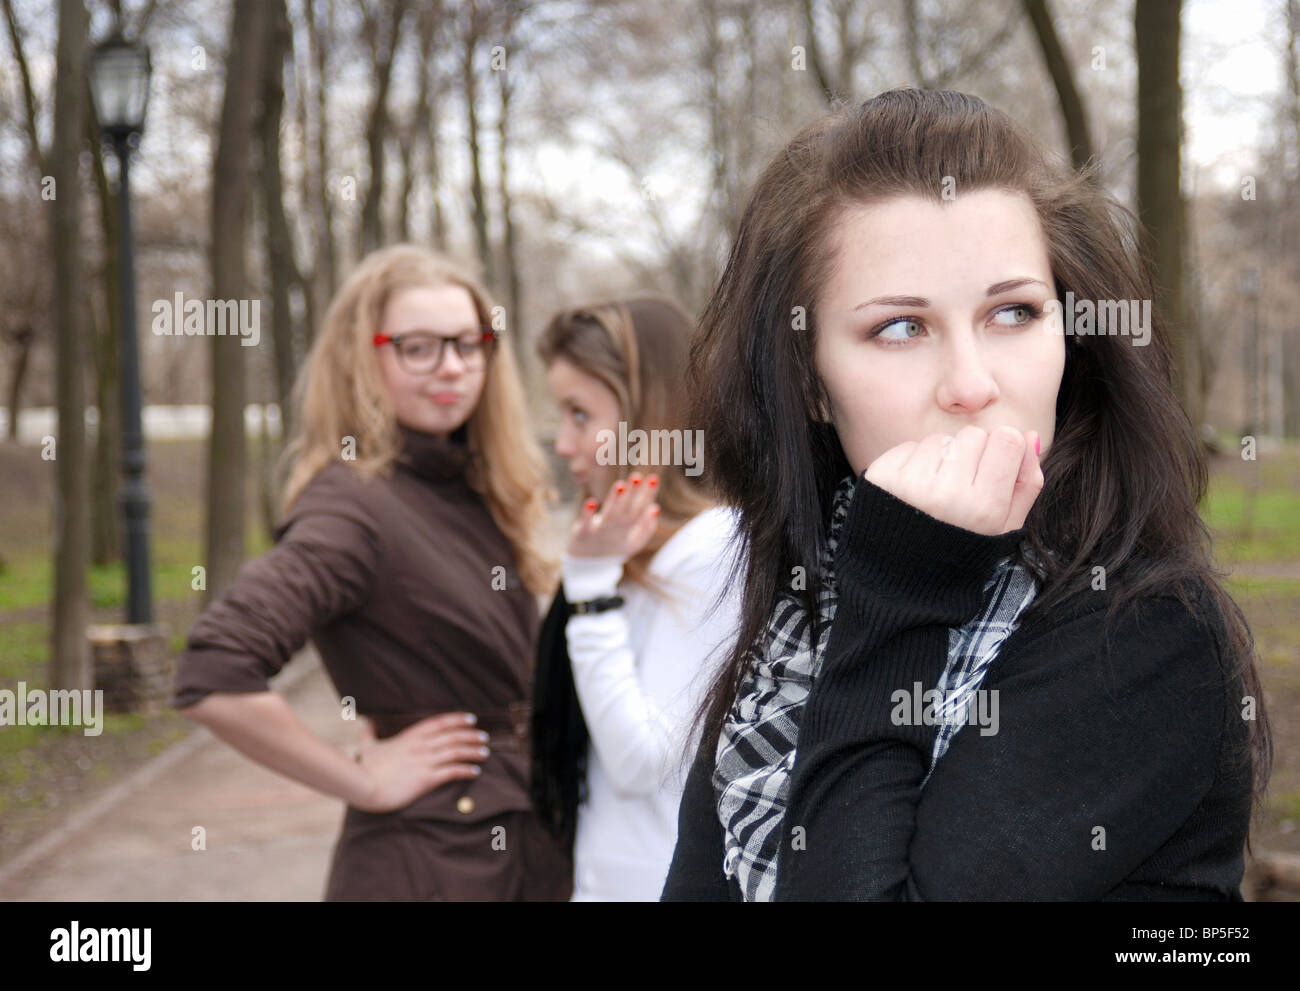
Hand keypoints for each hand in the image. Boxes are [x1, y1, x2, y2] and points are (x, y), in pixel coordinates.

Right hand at [351, 712, 488, 812]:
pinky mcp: (426, 779)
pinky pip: (451, 772)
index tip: (471, 719)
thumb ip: (369, 734)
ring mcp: (424, 762)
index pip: (439, 723)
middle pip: (452, 736)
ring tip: (485, 753)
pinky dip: (466, 771)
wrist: (364, 786)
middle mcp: (420, 746)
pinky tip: (475, 772)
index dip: (457, 719)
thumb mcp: (367, 747)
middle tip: (484, 737)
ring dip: (473, 751)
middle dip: (471, 736)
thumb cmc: (366, 768)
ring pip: (456, 752)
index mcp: (409, 736)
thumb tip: (366, 722)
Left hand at [568, 472, 660, 558]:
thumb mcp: (634, 542)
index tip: (653, 478)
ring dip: (614, 501)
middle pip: (626, 510)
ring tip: (620, 485)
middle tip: (637, 476)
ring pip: (610, 515)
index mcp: (629, 529)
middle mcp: (616, 529)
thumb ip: (646, 526)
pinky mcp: (583, 533)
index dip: (647, 494)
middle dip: (632, 493)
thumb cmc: (613, 548)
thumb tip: (655, 508)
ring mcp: (600, 531)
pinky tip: (591, 503)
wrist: (589, 568)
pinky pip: (586, 523)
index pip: (640, 509)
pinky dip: (588, 514)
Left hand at [863, 425, 1043, 535]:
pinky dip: (916, 462)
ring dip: (943, 457)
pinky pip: (911, 446)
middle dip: (972, 454)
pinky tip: (914, 491)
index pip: (1007, 439)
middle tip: (961, 486)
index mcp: (984, 508)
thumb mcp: (1003, 528)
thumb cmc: (959, 547)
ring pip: (942, 439)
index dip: (1004, 449)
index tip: (994, 468)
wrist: (899, 575)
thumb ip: (1025, 484)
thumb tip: (1029, 435)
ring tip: (936, 492)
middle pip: (974, 435)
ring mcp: (911, 483)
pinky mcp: (883, 476)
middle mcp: (948, 494)